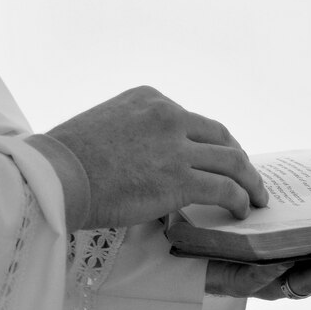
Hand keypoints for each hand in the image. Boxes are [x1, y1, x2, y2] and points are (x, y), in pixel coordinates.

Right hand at [46, 86, 267, 228]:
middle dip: (237, 157)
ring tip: (256, 197)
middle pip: (219, 135)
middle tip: (247, 176)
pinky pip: (223, 189)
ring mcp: (176, 146)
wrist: (54, 176)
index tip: (216, 156)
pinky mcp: (179, 179)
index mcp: (150, 98)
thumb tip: (149, 162)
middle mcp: (168, 115)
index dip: (210, 141)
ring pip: (231, 160)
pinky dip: (239, 199)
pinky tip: (241, 211)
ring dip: (249, 180)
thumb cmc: (64, 159)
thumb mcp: (104, 126)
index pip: (191, 120)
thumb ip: (134, 134)